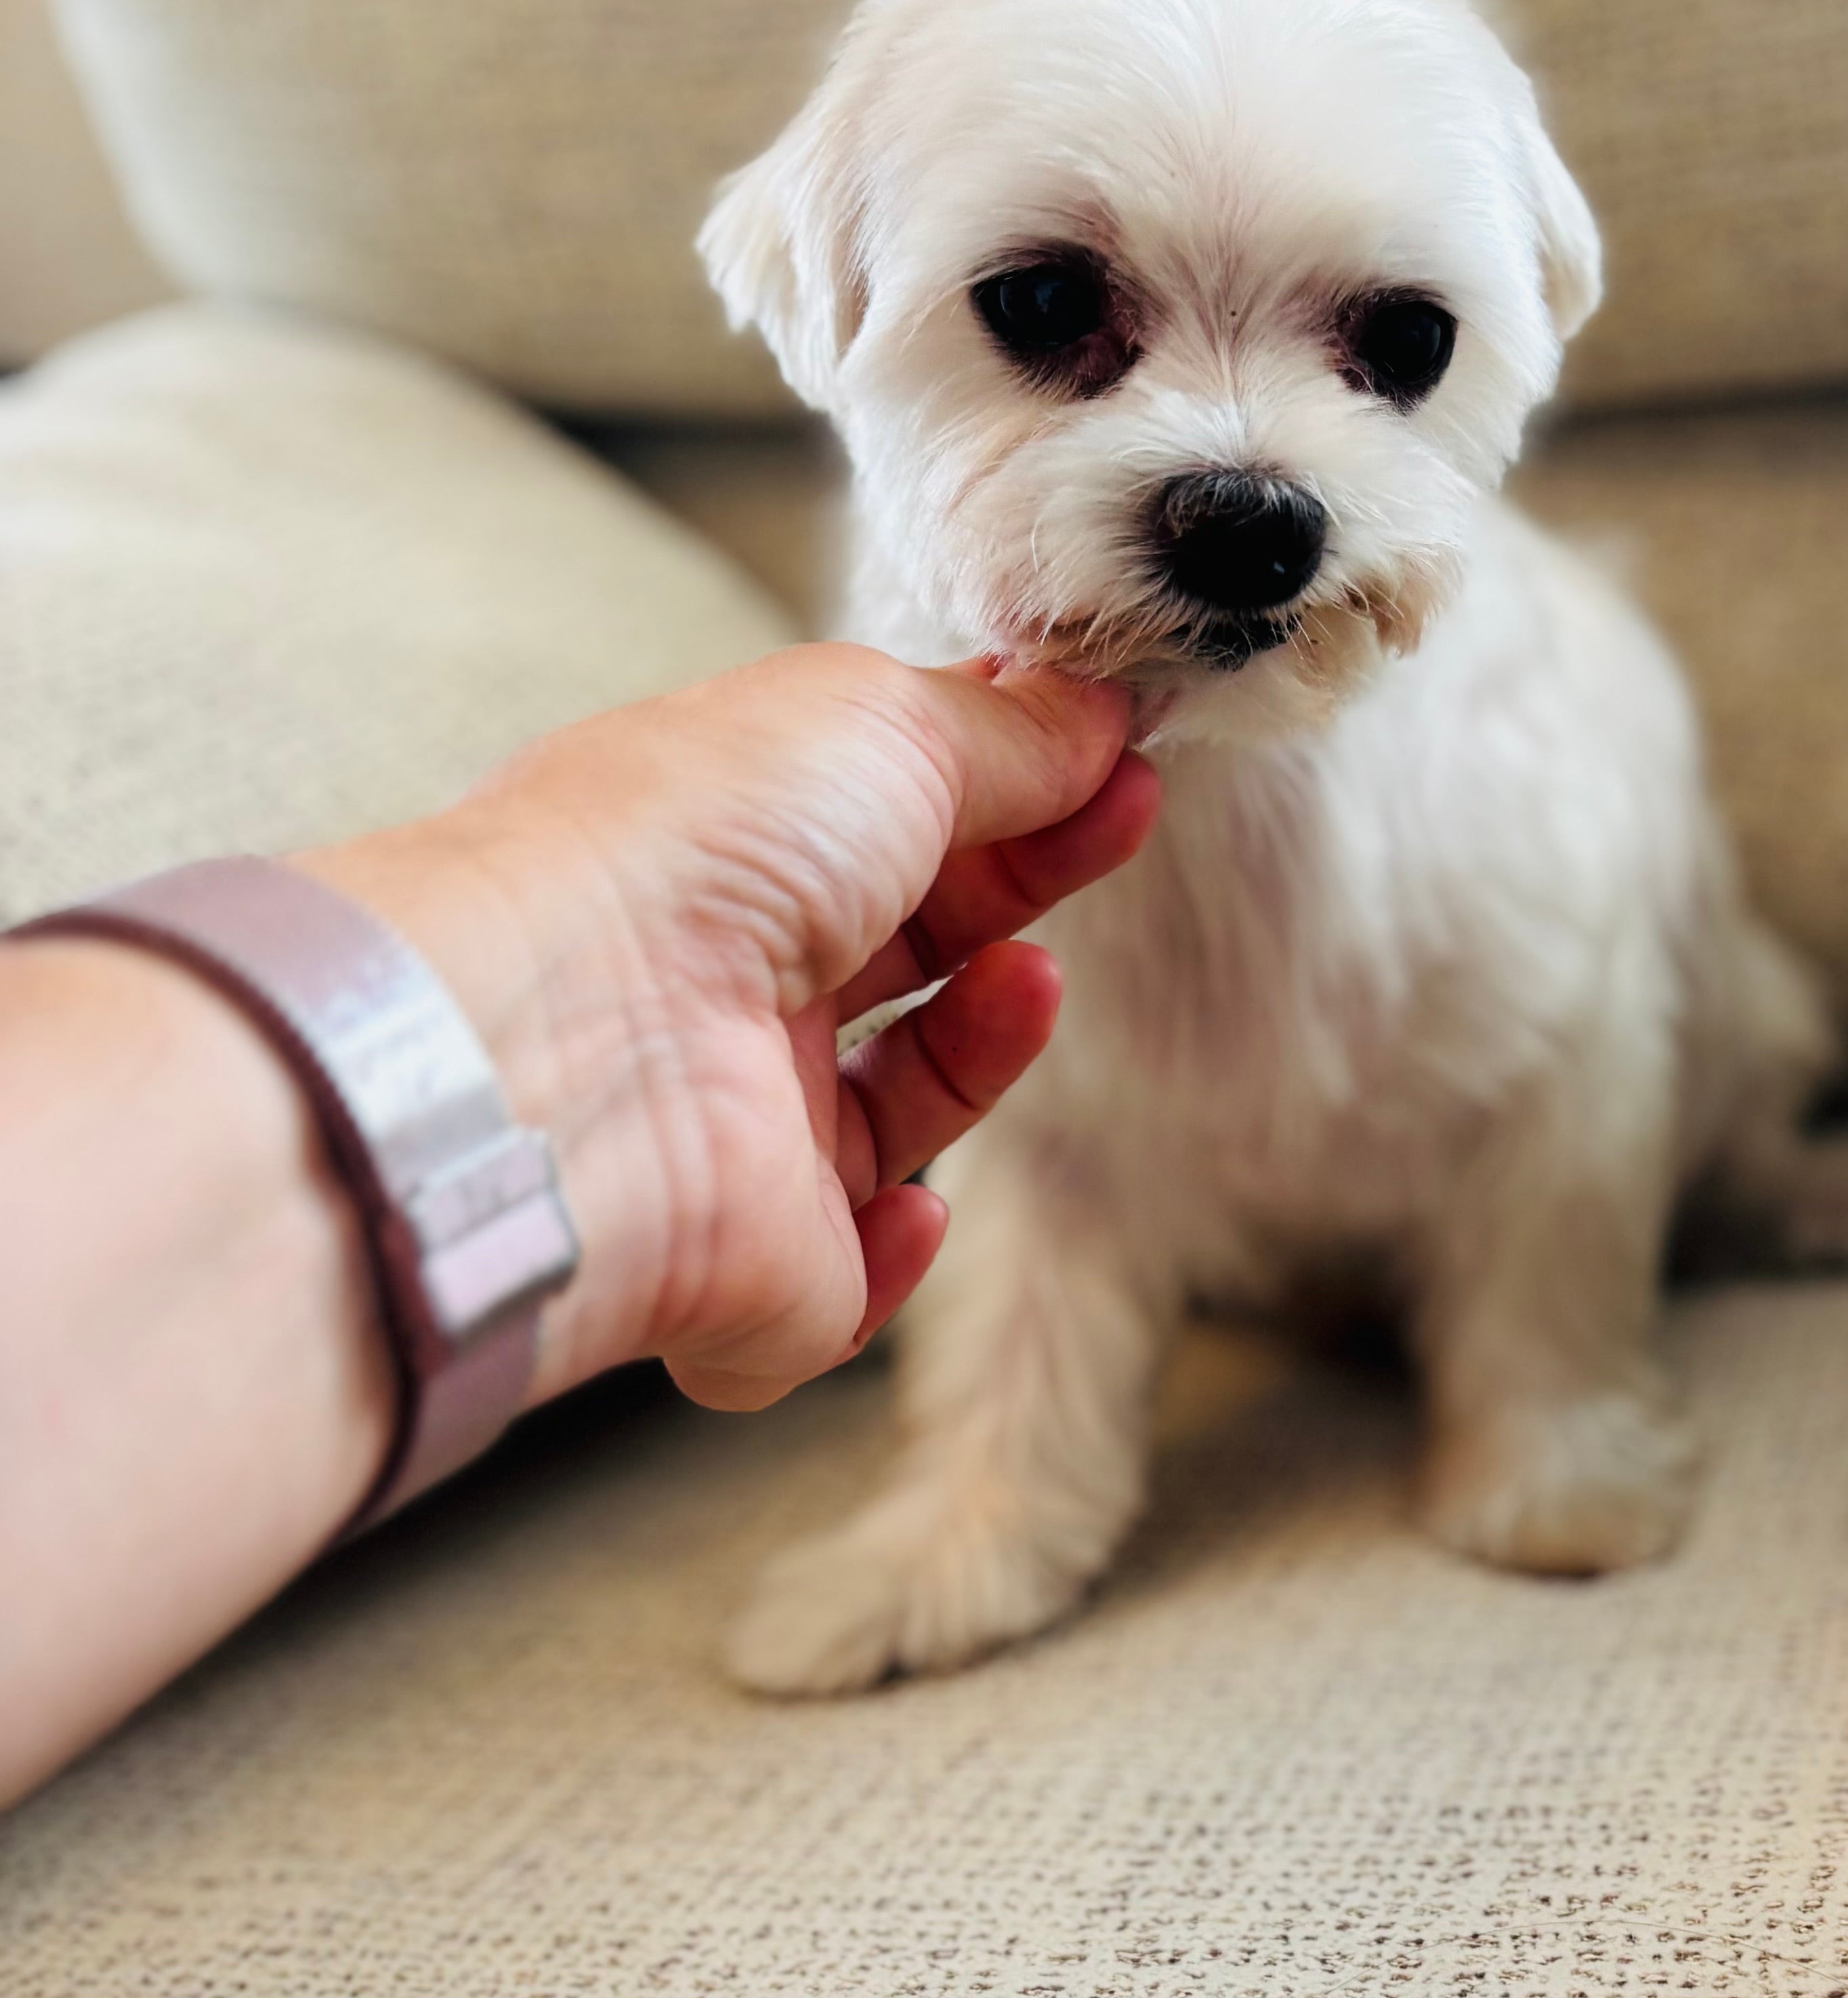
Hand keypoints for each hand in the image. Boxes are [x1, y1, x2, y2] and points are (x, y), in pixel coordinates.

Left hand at [308, 644, 1157, 1411]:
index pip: (880, 822)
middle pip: (899, 952)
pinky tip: (918, 1197)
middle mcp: (713, 990)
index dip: (1005, 789)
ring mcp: (730, 1137)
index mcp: (719, 848)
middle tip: (1118, 820)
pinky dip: (902, 1251)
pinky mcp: (752, 1275)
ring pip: (891, 1114)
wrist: (578, 1041)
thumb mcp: (878, 724)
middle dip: (1020, 888)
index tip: (1110, 757)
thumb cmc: (689, 852)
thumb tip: (1095, 714)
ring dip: (985, 1047)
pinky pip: (850, 1283)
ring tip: (1029, 979)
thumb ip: (1003, 728)